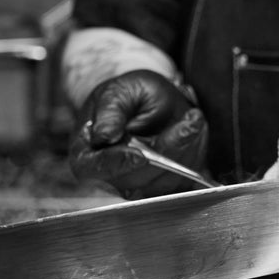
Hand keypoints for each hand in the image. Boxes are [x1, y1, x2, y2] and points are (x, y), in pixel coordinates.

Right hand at [68, 70, 207, 197]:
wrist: (147, 103)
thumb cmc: (126, 97)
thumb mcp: (116, 92)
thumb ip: (110, 111)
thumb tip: (104, 135)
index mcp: (86, 155)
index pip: (98, 168)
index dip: (119, 163)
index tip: (140, 155)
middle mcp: (109, 177)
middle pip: (137, 178)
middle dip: (166, 150)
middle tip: (189, 122)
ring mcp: (136, 185)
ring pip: (163, 180)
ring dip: (184, 149)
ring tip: (192, 119)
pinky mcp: (161, 186)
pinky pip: (181, 180)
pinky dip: (192, 153)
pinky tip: (192, 129)